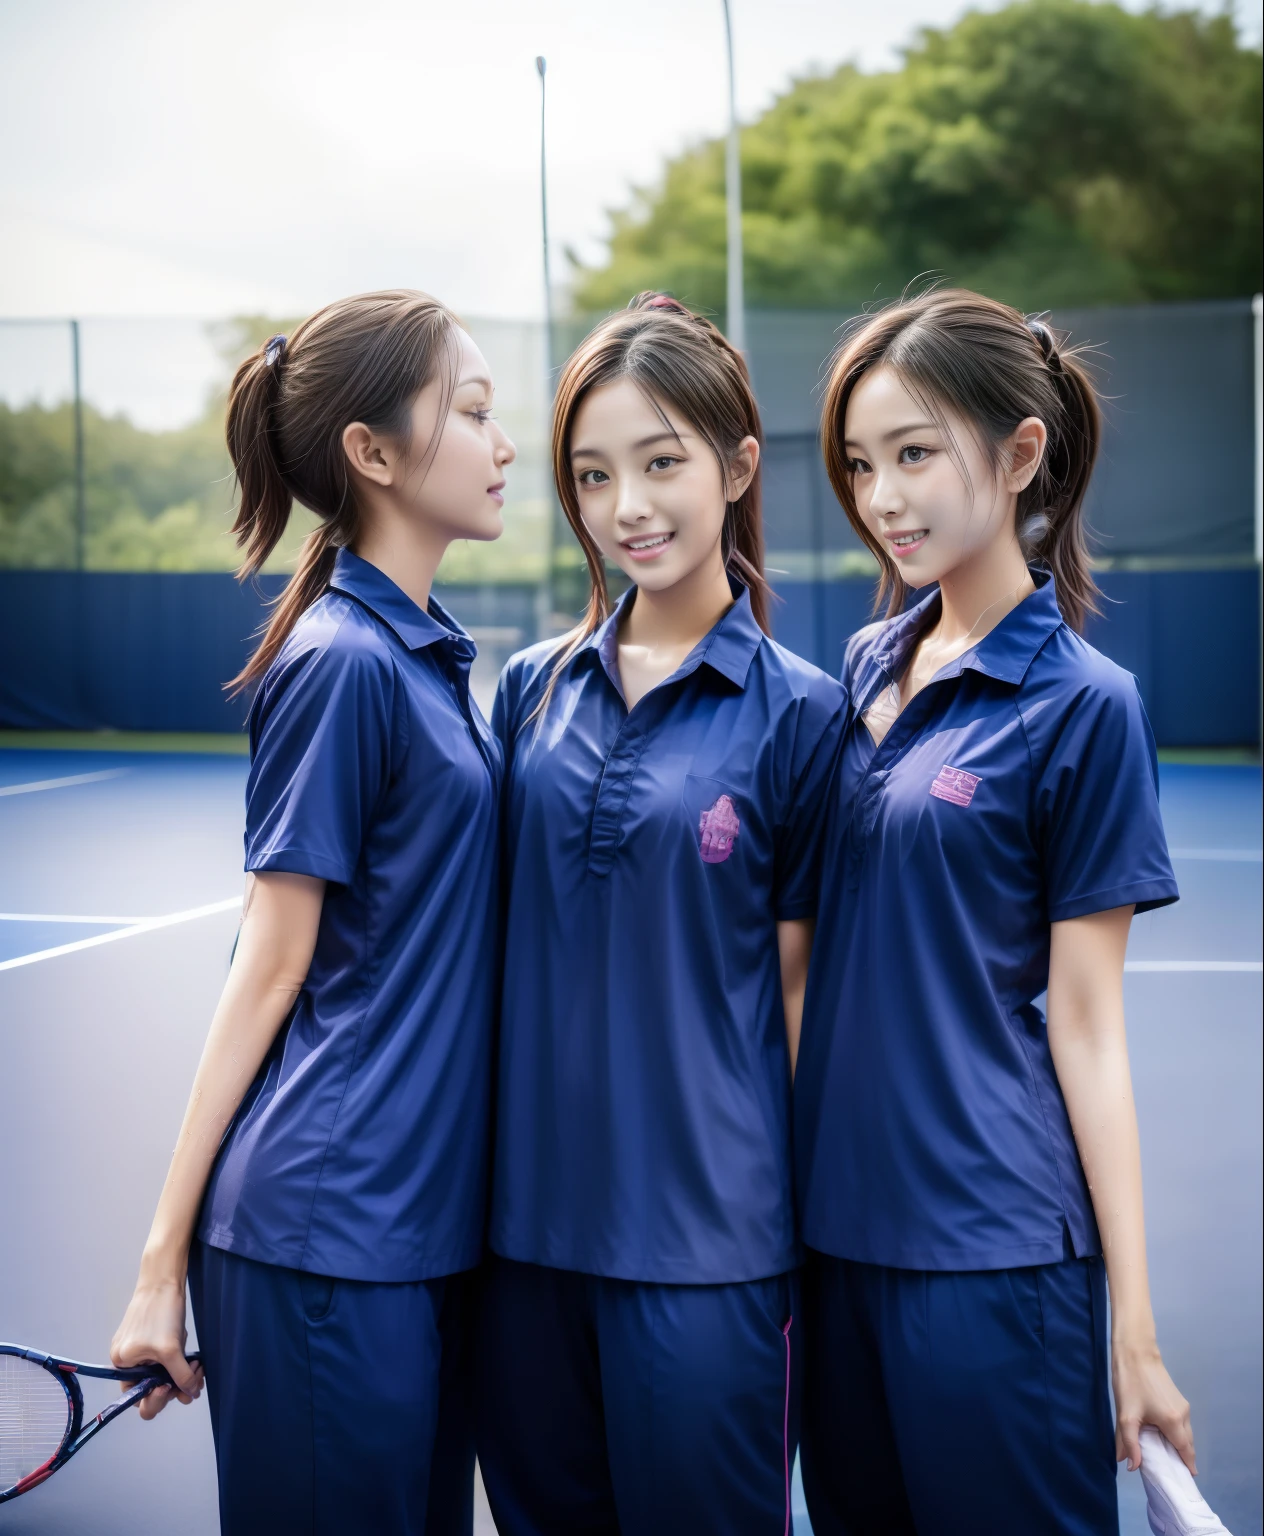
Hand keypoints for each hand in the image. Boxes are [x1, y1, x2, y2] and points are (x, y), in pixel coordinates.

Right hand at [110, 1271, 203, 1420]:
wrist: (164, 1279)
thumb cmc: (162, 1311)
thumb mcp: (172, 1349)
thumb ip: (181, 1376)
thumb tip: (191, 1395)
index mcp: (123, 1365)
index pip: (138, 1399)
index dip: (156, 1399)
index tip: (172, 1388)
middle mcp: (128, 1362)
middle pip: (152, 1390)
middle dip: (175, 1387)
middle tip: (195, 1377)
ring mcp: (141, 1352)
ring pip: (163, 1376)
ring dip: (182, 1375)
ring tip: (197, 1365)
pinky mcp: (154, 1342)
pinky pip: (167, 1362)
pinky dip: (180, 1363)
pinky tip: (193, 1358)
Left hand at [1113, 1336, 1193, 1473]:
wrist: (1135, 1352)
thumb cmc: (1130, 1383)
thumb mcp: (1126, 1415)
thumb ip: (1128, 1442)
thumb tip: (1130, 1466)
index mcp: (1174, 1421)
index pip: (1186, 1452)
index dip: (1186, 1467)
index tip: (1182, 1481)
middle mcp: (1184, 1415)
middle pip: (1187, 1444)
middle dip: (1180, 1458)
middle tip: (1168, 1471)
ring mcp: (1183, 1405)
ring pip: (1184, 1433)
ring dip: (1177, 1445)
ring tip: (1162, 1456)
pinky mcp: (1178, 1399)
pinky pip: (1181, 1423)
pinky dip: (1175, 1433)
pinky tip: (1160, 1436)